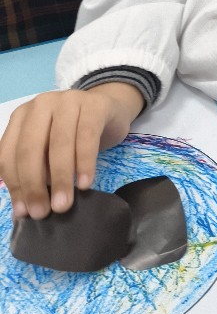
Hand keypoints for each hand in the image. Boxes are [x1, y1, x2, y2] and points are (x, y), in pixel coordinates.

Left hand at [0, 82, 143, 220]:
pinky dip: (85, 163)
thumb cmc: (74, 135)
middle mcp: (41, 104)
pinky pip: (87, 137)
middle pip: (30, 148)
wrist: (110, 109)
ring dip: (60, 178)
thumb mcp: (49, 151)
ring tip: (63, 205)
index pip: (9, 153)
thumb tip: (23, 211)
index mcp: (22, 116)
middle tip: (42, 212)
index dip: (15, 184)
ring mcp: (68, 101)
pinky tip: (85, 184)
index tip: (24, 212)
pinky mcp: (95, 105)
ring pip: (59, 143)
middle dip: (34, 185)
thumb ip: (36, 174)